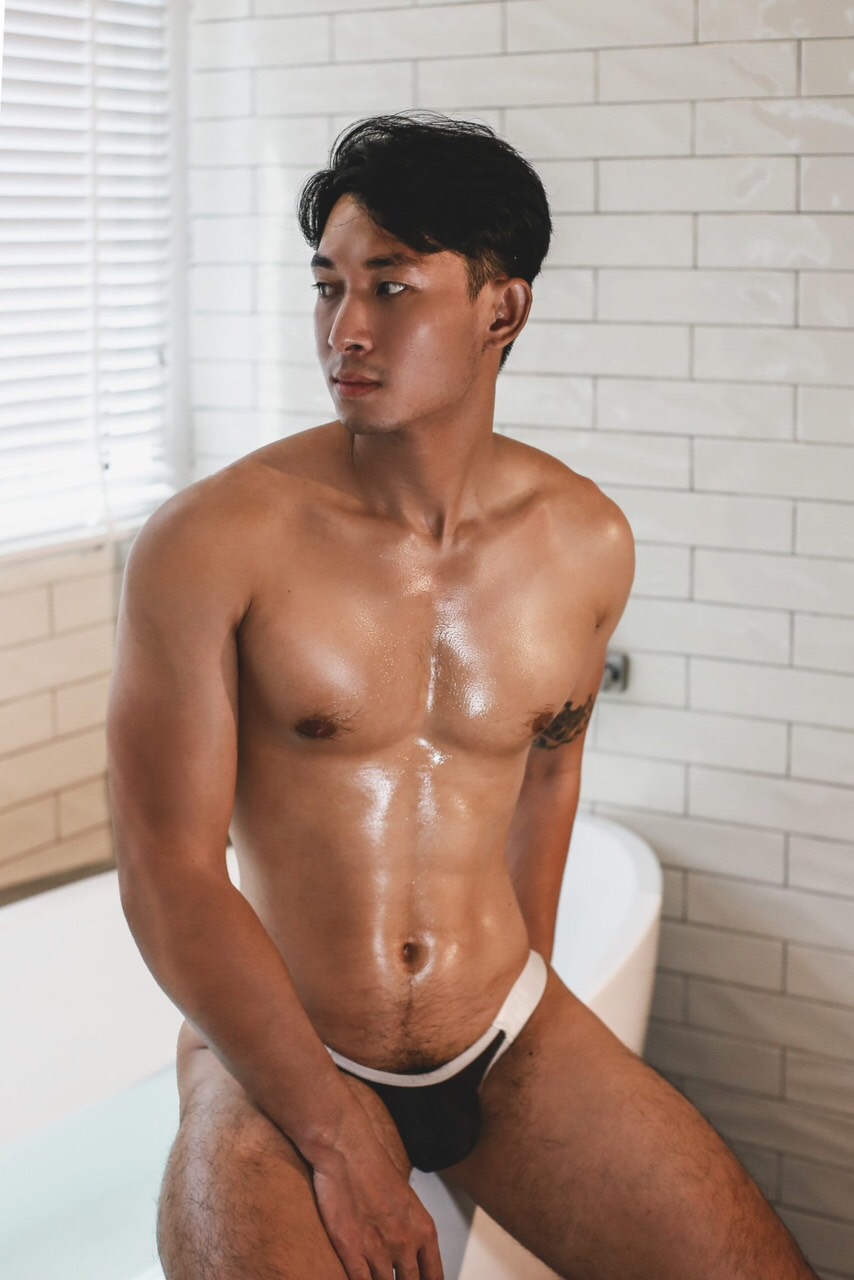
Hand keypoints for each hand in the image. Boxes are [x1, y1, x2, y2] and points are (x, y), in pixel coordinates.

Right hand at [311, 1128, 444, 1279]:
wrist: (350, 1153)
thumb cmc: (376, 1168)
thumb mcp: (407, 1199)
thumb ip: (410, 1229)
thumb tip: (409, 1249)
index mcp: (423, 1230)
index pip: (434, 1275)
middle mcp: (405, 1243)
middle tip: (398, 1279)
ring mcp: (378, 1250)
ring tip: (378, 1277)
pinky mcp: (351, 1250)